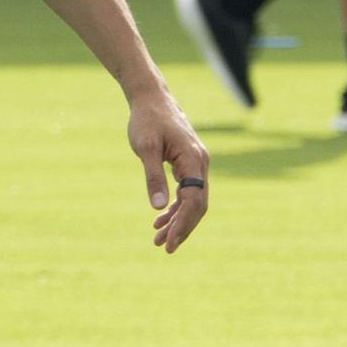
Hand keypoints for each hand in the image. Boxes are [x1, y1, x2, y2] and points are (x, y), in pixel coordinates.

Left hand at [126, 86, 209, 256]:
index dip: (183, 224)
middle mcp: (200, 163)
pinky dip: (175, 207)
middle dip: (182, 228)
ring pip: (192, 200)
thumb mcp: (145, 148)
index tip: (170, 242)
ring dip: (178, 220)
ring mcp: (196, 164)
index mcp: (194, 159)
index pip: (194, 201)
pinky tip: (160, 219)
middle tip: (165, 247)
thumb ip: (153, 177)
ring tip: (159, 239)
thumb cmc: (147, 120)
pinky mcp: (187, 164)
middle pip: (198, 204)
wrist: (150, 98)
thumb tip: (157, 207)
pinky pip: (186, 191)